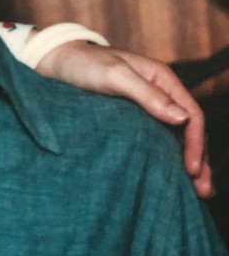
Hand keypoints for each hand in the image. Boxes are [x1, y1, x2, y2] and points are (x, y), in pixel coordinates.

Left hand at [36, 41, 211, 197]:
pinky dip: (164, 159)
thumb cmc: (82, 64)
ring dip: (184, 163)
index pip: (191, 114)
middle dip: (198, 160)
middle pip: (188, 130)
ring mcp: (145, 107)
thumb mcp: (114, 76)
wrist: (53, 62)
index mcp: (162, 79)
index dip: (196, 143)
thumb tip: (182, 118)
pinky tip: (166, 178)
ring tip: (194, 193)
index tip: (191, 170)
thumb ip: (147, 95)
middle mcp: (158, 93)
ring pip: (174, 138)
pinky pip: (154, 140)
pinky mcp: (130, 119)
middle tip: (203, 192)